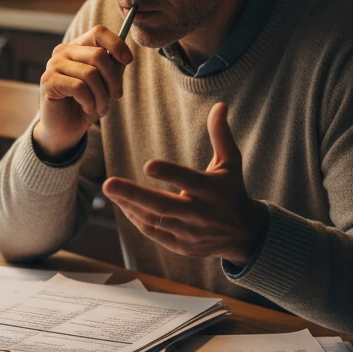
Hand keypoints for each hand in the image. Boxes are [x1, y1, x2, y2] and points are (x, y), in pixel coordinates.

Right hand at [33, 24, 132, 158]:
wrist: (65, 129)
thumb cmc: (86, 105)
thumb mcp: (105, 86)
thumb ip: (113, 69)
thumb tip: (123, 58)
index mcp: (78, 47)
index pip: (98, 33)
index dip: (116, 44)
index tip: (128, 60)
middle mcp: (63, 51)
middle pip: (98, 55)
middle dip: (113, 79)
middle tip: (116, 96)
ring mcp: (53, 65)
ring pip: (90, 74)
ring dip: (102, 96)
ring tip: (101, 108)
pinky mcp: (48, 81)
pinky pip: (78, 87)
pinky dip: (89, 101)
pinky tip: (87, 108)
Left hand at [101, 102, 266, 266]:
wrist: (244, 234)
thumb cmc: (232, 191)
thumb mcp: (230, 163)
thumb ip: (221, 135)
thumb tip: (220, 105)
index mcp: (212, 190)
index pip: (189, 181)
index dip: (169, 174)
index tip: (147, 165)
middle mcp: (201, 213)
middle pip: (164, 205)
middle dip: (134, 195)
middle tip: (108, 184)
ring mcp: (190, 232)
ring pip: (155, 220)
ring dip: (130, 206)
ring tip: (110, 190)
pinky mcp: (181, 246)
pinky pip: (154, 232)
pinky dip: (137, 219)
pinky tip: (124, 205)